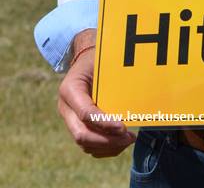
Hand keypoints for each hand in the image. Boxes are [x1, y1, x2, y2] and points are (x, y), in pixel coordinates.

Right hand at [57, 32, 135, 157]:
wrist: (84, 59)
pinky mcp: (77, 125)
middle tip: (129, 137)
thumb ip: (112, 77)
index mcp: (70, 90)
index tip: (123, 127)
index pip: (85, 113)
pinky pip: (88, 145)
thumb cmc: (96, 59)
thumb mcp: (102, 61)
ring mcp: (69, 119)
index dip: (104, 123)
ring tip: (128, 139)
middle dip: (107, 141)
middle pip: (81, 135)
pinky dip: (105, 148)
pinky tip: (121, 141)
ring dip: (108, 147)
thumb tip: (135, 93)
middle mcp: (66, 107)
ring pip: (85, 144)